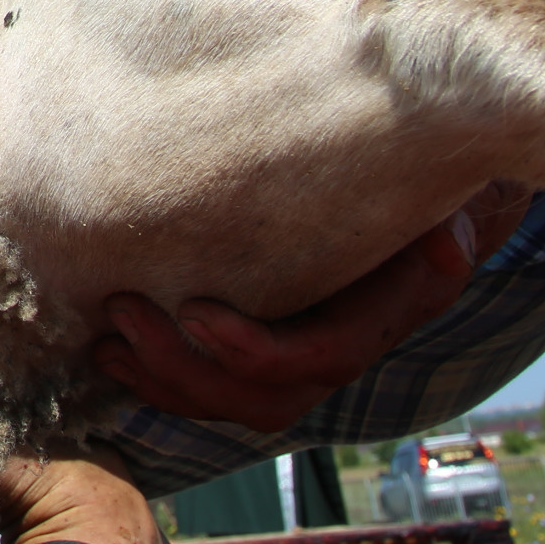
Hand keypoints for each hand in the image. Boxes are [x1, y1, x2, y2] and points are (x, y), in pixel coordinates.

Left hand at [90, 191, 527, 428]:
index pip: (322, 359)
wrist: (424, 150)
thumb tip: (439, 243)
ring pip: (238, 402)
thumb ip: (425, 197)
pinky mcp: (274, 340)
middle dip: (184, 366)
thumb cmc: (414, 141)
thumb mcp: (428, 157)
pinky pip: (219, 385)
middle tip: (121, 310)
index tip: (191, 310)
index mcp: (397, 304)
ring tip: (105, 342)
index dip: (253, 350)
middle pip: (268, 397)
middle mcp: (356, 340)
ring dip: (164, 379)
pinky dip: (163, 377)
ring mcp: (313, 348)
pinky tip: (111, 351)